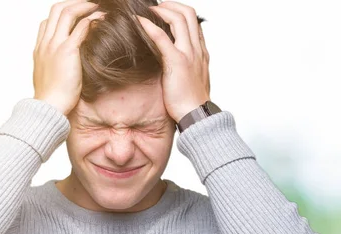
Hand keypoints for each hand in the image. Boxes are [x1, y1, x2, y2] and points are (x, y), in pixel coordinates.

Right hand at [32, 0, 105, 115]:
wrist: (48, 106)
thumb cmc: (52, 98)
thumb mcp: (50, 77)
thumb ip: (55, 65)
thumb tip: (66, 65)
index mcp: (40, 48)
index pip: (47, 21)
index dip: (62, 13)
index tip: (77, 14)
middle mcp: (46, 42)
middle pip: (57, 9)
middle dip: (74, 3)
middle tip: (90, 4)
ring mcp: (55, 45)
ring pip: (68, 12)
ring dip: (84, 6)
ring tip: (98, 5)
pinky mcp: (68, 51)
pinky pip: (81, 27)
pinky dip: (92, 19)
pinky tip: (102, 18)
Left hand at [136, 1, 210, 122]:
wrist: (196, 115)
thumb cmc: (191, 102)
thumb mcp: (193, 79)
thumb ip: (187, 66)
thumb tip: (173, 63)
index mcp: (201, 53)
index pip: (194, 23)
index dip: (179, 13)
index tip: (165, 13)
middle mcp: (197, 49)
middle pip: (189, 13)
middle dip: (171, 5)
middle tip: (156, 7)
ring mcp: (188, 54)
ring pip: (179, 18)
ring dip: (162, 10)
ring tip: (147, 10)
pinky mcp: (177, 62)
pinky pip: (162, 37)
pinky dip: (149, 26)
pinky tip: (138, 21)